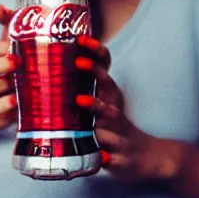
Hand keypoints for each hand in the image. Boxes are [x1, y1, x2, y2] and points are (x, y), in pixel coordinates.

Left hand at [76, 37, 182, 183]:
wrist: (147, 158)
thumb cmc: (116, 130)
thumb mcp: (101, 109)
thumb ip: (81, 96)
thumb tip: (51, 79)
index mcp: (110, 96)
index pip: (105, 67)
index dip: (95, 51)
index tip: (80, 39)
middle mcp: (116, 109)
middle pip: (108, 85)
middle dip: (95, 72)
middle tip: (78, 62)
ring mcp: (121, 132)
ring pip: (112, 117)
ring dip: (97, 107)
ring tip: (80, 100)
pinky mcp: (122, 157)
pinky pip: (114, 155)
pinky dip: (108, 155)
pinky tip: (102, 155)